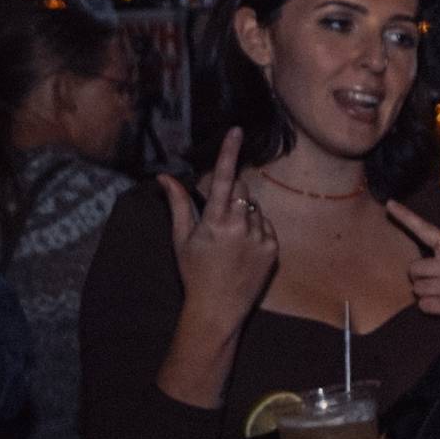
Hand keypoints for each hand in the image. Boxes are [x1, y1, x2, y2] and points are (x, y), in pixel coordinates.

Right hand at [158, 128, 276, 326]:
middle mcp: (242, 226)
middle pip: (243, 190)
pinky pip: (266, 226)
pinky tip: (242, 248)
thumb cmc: (194, 272)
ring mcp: (261, 238)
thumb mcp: (181, 238)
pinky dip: (256, 229)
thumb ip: (179, 204)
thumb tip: (165, 177)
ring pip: (255, 209)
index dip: (229, 152)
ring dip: (244, 214)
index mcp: (217, 221)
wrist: (219, 307)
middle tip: (218, 214)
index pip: (225, 178)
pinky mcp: (274, 249)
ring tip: (229, 240)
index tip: (236, 131)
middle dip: (233, 192)